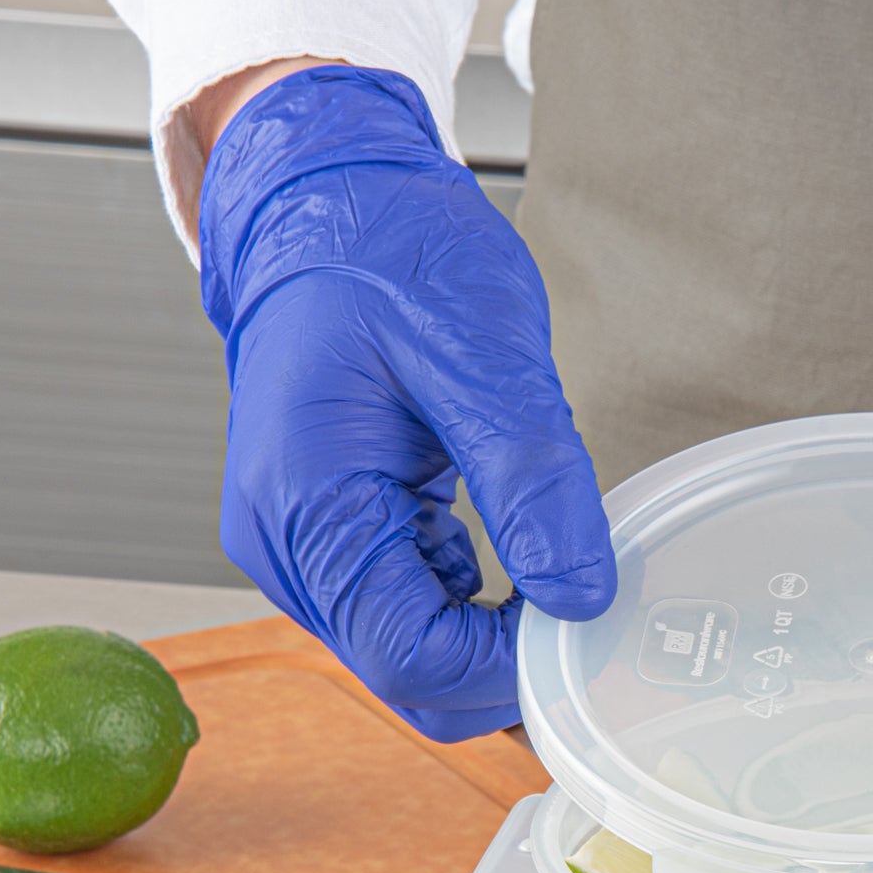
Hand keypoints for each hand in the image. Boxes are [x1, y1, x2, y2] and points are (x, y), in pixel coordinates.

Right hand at [197, 64, 612, 739]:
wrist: (323, 199)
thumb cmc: (386, 250)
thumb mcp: (482, 351)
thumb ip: (533, 482)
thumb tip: (581, 594)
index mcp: (307, 503)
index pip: (407, 656)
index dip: (503, 668)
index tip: (581, 629)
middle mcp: (286, 544)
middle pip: (404, 672)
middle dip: (500, 668)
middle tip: (586, 616)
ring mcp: (302, 546)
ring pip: (406, 652)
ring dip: (488, 639)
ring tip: (558, 573)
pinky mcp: (331, 536)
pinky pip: (405, 608)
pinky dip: (470, 607)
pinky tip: (517, 557)